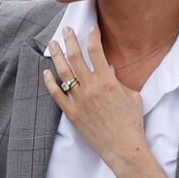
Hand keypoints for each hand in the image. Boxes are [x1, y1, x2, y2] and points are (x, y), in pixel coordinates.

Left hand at [43, 27, 147, 166]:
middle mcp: (91, 87)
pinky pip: (57, 95)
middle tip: (66, 30)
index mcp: (107, 80)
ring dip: (57, 56)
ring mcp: (79, 100)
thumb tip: (109, 68)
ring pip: (63, 72)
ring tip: (53, 44)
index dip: (92, 37)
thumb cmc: (131, 122)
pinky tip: (46, 72)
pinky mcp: (72, 113)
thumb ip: (118, 80)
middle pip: (76, 57)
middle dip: (70, 40)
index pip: (96, 50)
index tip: (90, 30)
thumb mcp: (132, 96)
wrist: (123, 147)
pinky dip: (50, 82)